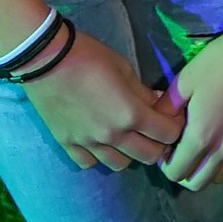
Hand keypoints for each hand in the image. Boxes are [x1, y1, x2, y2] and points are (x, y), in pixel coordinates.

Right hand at [21, 27, 184, 171]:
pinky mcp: (68, 145)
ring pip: (120, 164)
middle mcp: (112, 136)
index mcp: (130, 114)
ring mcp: (89, 144)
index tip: (172, 118)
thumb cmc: (90, 57)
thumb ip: (143, 92)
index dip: (175, 127)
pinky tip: (99, 140)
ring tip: (128, 136)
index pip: (166, 134)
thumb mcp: (124, 68)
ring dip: (130, 152)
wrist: (47, 60)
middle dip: (159, 144)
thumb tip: (159, 103)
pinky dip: (99, 156)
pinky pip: (90, 163)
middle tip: (155, 129)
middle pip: (149, 156)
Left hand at [158, 31, 222, 190]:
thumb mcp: (185, 81)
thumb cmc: (218, 62)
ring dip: (206, 170)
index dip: (165, 165)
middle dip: (183, 173)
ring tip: (201, 148)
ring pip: (220, 177)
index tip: (165, 149)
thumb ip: (166, 107)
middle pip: (198, 183)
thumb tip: (155, 124)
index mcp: (201, 136)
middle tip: (180, 152)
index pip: (176, 172)